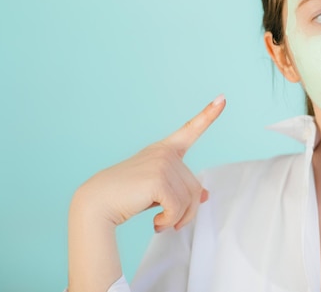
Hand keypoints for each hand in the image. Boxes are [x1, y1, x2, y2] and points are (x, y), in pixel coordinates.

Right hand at [74, 94, 225, 231]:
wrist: (97, 204)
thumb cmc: (126, 196)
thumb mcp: (159, 189)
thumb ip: (181, 188)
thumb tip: (205, 196)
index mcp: (164, 149)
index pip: (190, 129)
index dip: (208, 114)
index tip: (222, 99)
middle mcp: (164, 152)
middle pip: (195, 186)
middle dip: (187, 210)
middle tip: (171, 221)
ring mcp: (161, 163)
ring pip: (190, 199)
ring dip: (178, 218)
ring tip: (161, 222)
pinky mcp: (158, 178)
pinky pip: (178, 207)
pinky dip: (170, 220)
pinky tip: (156, 222)